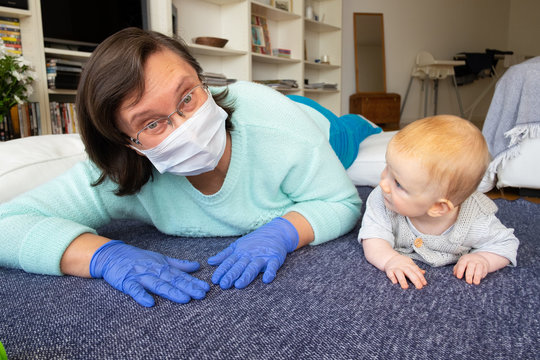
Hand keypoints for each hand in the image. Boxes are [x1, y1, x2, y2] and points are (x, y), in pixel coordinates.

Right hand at [90, 240, 209, 306]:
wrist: (112, 255)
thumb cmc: (139, 258)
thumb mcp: (160, 259)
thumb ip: (179, 264)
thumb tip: (197, 266)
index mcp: (163, 266)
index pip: (181, 276)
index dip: (194, 282)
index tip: (206, 288)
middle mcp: (154, 271)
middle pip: (173, 281)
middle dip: (188, 288)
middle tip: (202, 295)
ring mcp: (141, 276)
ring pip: (158, 285)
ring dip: (172, 292)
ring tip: (185, 299)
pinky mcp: (127, 282)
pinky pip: (135, 290)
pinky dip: (142, 296)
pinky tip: (150, 303)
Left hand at [207, 217, 298, 288]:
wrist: (276, 232)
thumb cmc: (254, 241)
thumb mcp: (237, 246)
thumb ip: (224, 255)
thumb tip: (210, 262)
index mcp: (240, 253)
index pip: (229, 263)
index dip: (221, 271)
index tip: (214, 280)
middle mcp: (250, 255)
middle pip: (239, 266)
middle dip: (231, 275)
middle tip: (224, 285)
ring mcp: (262, 257)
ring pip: (253, 267)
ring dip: (246, 276)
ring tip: (239, 285)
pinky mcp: (275, 258)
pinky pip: (272, 266)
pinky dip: (270, 272)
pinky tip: (266, 279)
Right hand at [384, 254, 426, 288]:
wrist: (389, 257)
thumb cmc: (402, 263)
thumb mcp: (409, 263)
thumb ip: (416, 269)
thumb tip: (424, 272)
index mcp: (409, 264)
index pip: (416, 270)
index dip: (421, 277)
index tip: (424, 284)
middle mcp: (403, 266)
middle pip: (409, 272)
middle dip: (415, 280)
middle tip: (419, 287)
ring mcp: (395, 268)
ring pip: (399, 273)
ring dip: (402, 280)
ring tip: (405, 287)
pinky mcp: (389, 270)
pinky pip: (390, 274)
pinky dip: (392, 278)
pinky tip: (395, 282)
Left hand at [453, 253, 488, 284]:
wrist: (480, 258)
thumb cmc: (468, 263)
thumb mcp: (462, 264)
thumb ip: (457, 269)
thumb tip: (455, 274)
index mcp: (464, 259)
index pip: (461, 264)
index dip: (460, 271)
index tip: (459, 277)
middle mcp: (472, 260)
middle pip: (470, 266)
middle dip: (469, 275)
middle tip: (468, 282)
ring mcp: (478, 262)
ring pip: (478, 268)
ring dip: (476, 276)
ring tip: (475, 282)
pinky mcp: (484, 266)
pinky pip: (483, 271)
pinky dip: (481, 276)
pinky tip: (478, 280)